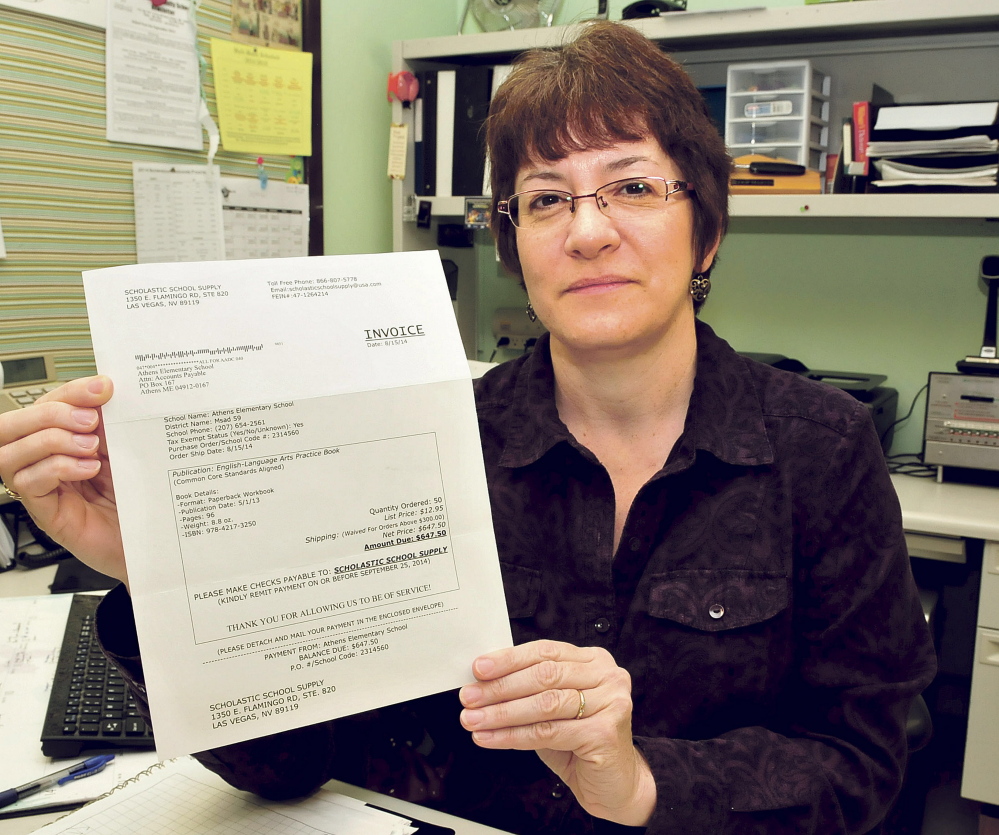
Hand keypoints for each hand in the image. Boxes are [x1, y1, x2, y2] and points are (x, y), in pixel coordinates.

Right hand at [0, 376, 125, 585]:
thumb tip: (107, 392)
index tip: (103, 387)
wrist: (154, 540)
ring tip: (90, 447)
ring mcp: (42, 488)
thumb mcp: (126, 452)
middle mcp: (45, 461)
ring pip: (10, 454)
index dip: (71, 391)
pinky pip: (28, 484)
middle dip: (50, 413)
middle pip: (12, 425)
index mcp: (64, 439)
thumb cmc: (139, 497)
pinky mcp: (46, 514)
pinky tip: (88, 470)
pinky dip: (56, 468)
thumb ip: (112, 424)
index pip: (47, 404)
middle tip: (90, 419)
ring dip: (50, 440)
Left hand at [458, 640, 655, 825]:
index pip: (545, 651)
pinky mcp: (606, 732)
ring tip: (474, 719)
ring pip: (544, 703)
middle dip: (501, 687)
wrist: (615, 785)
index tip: (478, 669)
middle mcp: (607, 676)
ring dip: (502, 712)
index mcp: (593, 660)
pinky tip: (491, 738)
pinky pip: (548, 732)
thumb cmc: (580, 742)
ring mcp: (611, 702)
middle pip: (544, 675)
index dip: (509, 659)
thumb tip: (483, 682)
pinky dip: (514, 735)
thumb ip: (529, 689)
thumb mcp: (553, 708)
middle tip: (469, 697)